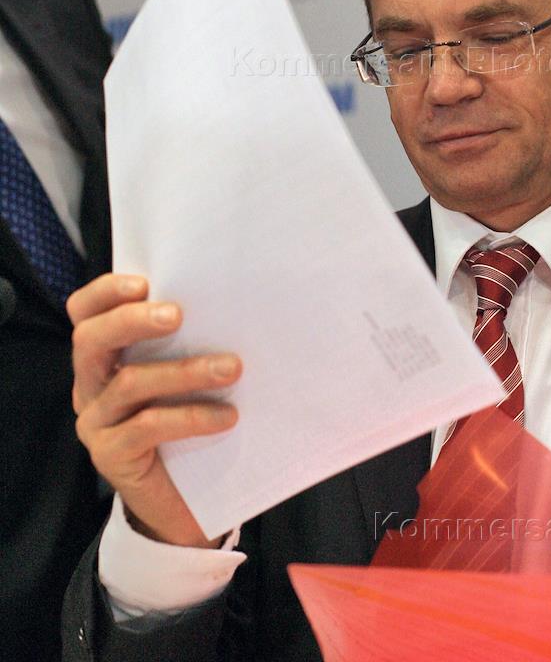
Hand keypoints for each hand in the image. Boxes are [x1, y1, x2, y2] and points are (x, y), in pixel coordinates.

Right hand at [68, 273, 241, 547]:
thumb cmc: (188, 423)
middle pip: (90, 340)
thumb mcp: (181, 375)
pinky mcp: (111, 456)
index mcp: (102, 357)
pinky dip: (192, 416)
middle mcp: (89, 386)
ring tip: (232, 368)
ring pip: (129, 383)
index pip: (84, 313)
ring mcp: (96, 422)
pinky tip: (227, 417)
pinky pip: (148, 426)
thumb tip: (230, 303)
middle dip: (132, 321)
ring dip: (185, 370)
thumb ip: (185, 341)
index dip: (105, 292)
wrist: (183, 503)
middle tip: (177, 315)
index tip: (144, 282)